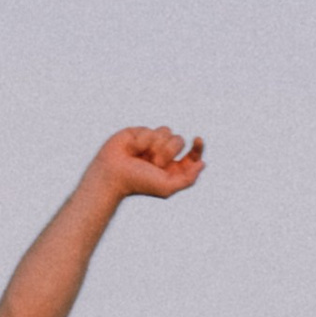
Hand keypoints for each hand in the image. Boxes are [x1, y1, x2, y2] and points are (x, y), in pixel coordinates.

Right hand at [89, 125, 205, 202]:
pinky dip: (143, 141)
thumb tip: (202, 163)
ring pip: (166, 131)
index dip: (198, 147)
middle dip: (168, 151)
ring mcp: (152, 142)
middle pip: (179, 140)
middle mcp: (164, 154)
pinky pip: (150, 130)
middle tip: (154, 163)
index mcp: (174, 168)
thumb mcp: (167, 187)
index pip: (192, 155)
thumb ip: (188, 178)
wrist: (113, 173)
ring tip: (142, 156)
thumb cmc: (139, 183)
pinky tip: (132, 149)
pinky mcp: (140, 133)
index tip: (198, 140)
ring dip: (155, 145)